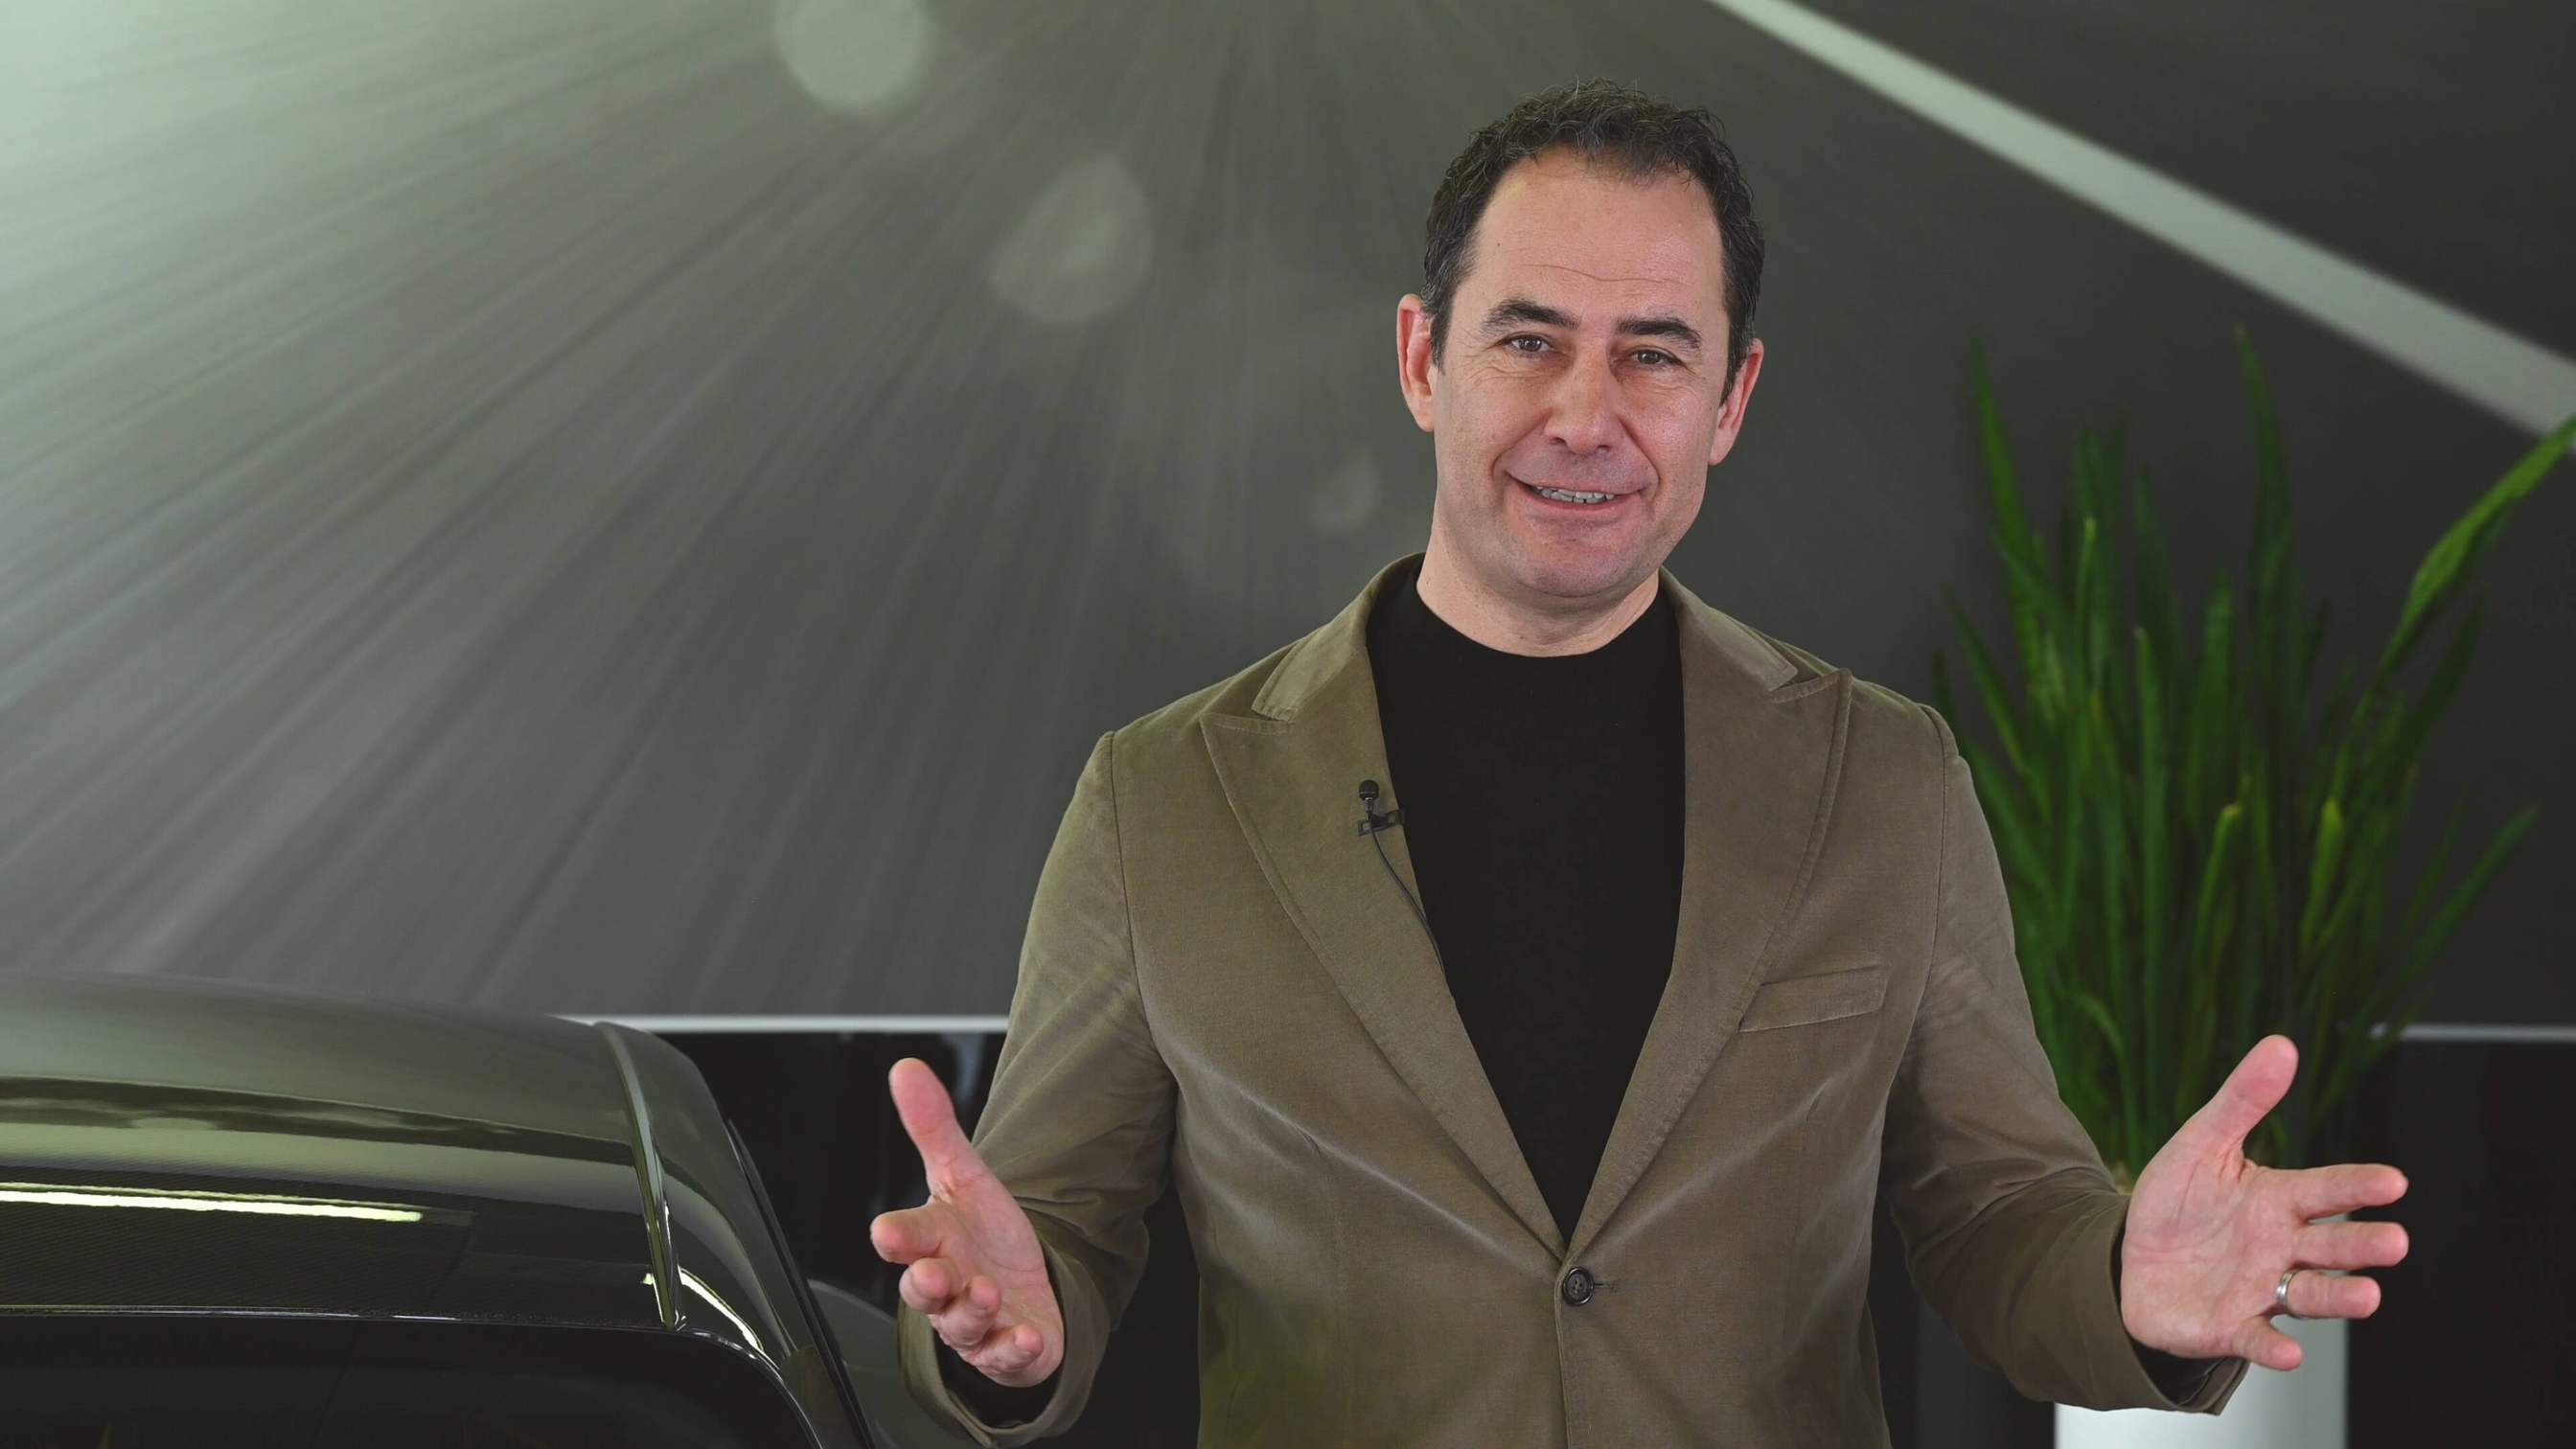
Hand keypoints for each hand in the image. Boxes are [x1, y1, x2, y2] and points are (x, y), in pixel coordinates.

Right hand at [868, 1058, 1064, 1387]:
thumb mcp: (964, 1176)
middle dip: (925, 1284)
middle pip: (923, 1291)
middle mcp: (947, 1287)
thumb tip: (906, 1068)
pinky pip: (1006, 1358)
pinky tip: (1027, 1338)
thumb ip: (933, 1127)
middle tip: (933, 1273)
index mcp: (933, 1242)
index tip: (886, 1232)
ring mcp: (975, 1323)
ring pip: (961, 1326)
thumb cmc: (982, 1236)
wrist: (1018, 1290)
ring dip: (971, 1311)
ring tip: (987, 1292)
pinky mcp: (1007, 1350)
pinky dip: (1015, 1351)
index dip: (896, 1237)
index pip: (906, 1239)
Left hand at [2120, 1034, 2409, 1369]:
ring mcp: (2261, 1290)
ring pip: (2311, 1295)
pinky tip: (2289, 1353)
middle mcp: (2281, 1247)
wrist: (2128, 1262)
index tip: (2393, 1181)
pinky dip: (2273, 1347)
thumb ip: (2242, 1100)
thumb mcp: (2201, 1144)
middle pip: (2331, 1245)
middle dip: (2362, 1244)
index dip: (2357, 1186)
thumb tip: (2281, 1044)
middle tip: (2394, 1242)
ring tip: (2368, 1295)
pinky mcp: (2232, 1327)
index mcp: (2279, 1200)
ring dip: (2340, 1297)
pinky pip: (2257, 1338)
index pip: (2326, 1189)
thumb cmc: (2176, 1204)